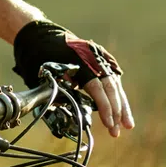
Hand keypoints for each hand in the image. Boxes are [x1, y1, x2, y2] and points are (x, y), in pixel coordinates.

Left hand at [11, 19, 135, 138]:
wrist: (38, 35)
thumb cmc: (38, 58)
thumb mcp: (46, 76)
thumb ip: (61, 93)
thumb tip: (74, 115)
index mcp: (79, 60)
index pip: (97, 87)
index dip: (105, 107)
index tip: (110, 124)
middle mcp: (92, 56)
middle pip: (110, 86)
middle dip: (117, 110)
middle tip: (117, 131)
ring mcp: (97, 56)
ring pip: (114, 83)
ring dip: (121, 105)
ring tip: (127, 125)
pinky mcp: (99, 59)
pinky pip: (111, 78)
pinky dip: (116, 94)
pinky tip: (121, 109)